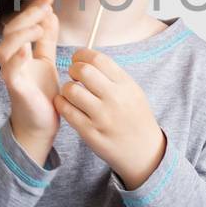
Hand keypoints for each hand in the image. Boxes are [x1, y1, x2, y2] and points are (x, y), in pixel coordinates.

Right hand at [0, 0, 60, 161]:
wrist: (41, 126)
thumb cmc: (42, 95)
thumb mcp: (47, 61)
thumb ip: (46, 40)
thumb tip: (51, 14)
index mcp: (20, 52)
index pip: (22, 24)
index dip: (33, 9)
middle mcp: (12, 61)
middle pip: (10, 31)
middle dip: (28, 15)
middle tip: (45, 4)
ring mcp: (11, 74)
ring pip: (4, 48)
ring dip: (21, 35)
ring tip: (38, 28)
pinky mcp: (15, 89)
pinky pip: (10, 72)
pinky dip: (16, 59)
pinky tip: (26, 51)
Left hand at [54, 49, 165, 187]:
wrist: (144, 152)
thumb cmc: (135, 118)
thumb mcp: (133, 92)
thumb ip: (112, 76)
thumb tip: (86, 58)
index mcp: (126, 85)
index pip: (98, 59)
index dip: (82, 55)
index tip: (78, 59)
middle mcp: (115, 99)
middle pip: (83, 71)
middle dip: (73, 69)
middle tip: (73, 75)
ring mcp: (102, 117)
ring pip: (71, 90)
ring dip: (66, 88)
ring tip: (71, 92)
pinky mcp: (90, 133)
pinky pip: (66, 111)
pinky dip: (61, 103)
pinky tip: (66, 104)